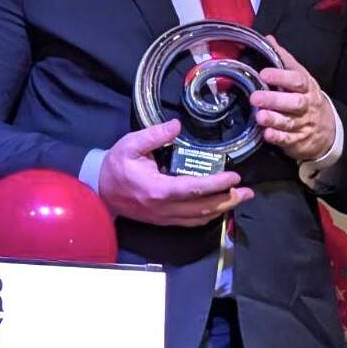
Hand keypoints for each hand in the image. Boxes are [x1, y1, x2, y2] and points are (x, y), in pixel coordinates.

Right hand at [97, 119, 253, 226]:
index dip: (216, 184)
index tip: (234, 176)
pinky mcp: (163, 220)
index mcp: (157, 189)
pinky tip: (218, 208)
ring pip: (199, 218)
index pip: (194, 189)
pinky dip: (208, 216)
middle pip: (203, 208)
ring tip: (239, 198)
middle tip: (247, 191)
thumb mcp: (130, 144)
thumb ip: (154, 135)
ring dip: (222, 209)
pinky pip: (190, 222)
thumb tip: (177, 125)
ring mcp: (164, 217)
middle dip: (228, 199)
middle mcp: (164, 207)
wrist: (99, 191)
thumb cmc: (115, 166)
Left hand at [250, 36, 335, 161]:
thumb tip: (268, 38)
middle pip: (294, 102)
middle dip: (275, 100)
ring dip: (274, 119)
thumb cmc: (306, 97)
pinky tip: (267, 134)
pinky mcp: (298, 140)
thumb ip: (284, 60)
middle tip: (255, 97)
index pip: (297, 80)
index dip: (281, 76)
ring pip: (290, 122)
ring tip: (260, 116)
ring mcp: (303, 124)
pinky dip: (278, 137)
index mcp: (306, 87)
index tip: (264, 74)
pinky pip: (288, 140)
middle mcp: (306, 105)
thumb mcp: (299, 77)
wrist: (327, 129)